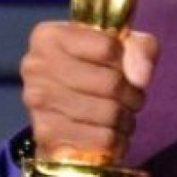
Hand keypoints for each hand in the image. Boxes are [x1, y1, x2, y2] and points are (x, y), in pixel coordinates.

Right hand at [20, 22, 158, 163]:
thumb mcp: (125, 46)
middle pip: (111, 83)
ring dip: (126, 117)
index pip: (108, 47)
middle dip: (133, 93)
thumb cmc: (98, 68)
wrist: (64, 110)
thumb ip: (141, 49)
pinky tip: (110, 132)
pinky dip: (117, 139)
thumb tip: (141, 77)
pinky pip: (102, 139)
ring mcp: (37, 103)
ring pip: (109, 113)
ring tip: (121, 113)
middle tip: (131, 96)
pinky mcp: (46, 136)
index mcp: (50, 36)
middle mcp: (36, 67)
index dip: (127, 59)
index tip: (122, 65)